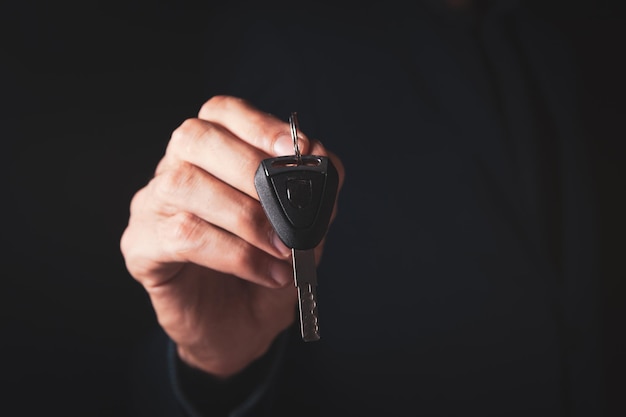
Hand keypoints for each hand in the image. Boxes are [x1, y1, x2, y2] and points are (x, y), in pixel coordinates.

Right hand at [120, 96, 343, 377]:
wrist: (238, 330)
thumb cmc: (265, 271)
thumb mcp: (301, 231)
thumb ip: (311, 195)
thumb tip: (321, 158)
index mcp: (210, 156)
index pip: (221, 112)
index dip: (258, 124)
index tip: (296, 150)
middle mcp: (173, 171)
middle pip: (194, 137)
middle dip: (250, 168)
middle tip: (288, 210)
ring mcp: (152, 207)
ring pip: (184, 184)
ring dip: (245, 216)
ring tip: (283, 250)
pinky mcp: (141, 247)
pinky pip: (183, 235)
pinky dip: (235, 253)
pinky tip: (267, 273)